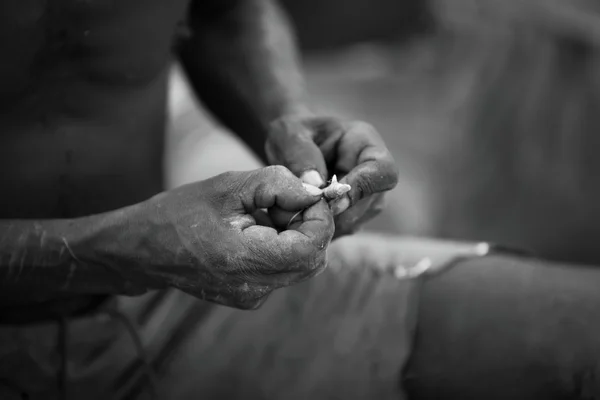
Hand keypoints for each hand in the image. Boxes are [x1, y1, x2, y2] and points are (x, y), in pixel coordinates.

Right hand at [130, 166, 333, 308]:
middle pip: (313, 260)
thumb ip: (277, 185)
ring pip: (300, 266)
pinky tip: (254, 231)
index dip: (321, 219)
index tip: (309, 194)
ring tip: (262, 214)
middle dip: (310, 225)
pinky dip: (281, 247)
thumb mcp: (229, 186)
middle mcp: (253, 288)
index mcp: (245, 260)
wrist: (142, 250)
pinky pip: (282, 272)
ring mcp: (251, 298)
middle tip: (284, 201)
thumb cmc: (179, 213)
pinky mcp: (248, 297)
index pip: (312, 248)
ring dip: (295, 235)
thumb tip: (315, 192)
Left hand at [265, 115, 398, 237]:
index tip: (330, 197)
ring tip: (293, 209)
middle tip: (300, 208)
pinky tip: (296, 218)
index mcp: (364, 143)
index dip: (362, 188)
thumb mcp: (289, 136)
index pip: (384, 171)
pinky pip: (339, 231)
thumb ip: (301, 156)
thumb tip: (316, 187)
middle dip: (335, 210)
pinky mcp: (351, 217)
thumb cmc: (291, 135)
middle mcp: (372, 173)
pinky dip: (318, 229)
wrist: (287, 149)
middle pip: (369, 204)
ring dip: (324, 222)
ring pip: (353, 222)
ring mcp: (365, 198)